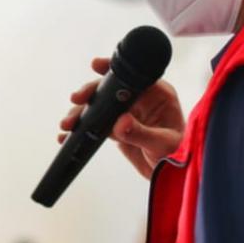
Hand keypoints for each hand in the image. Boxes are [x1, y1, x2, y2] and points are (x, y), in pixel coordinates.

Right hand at [59, 57, 184, 178]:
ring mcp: (127, 113)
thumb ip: (141, 133)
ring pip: (98, 106)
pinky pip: (95, 124)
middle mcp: (140, 100)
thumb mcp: (162, 144)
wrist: (171, 177)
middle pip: (109, 88)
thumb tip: (120, 123)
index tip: (96, 65)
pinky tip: (66, 136)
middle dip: (90, 93)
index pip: (133, 76)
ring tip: (67, 125)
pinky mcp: (116, 128)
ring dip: (80, 113)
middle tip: (76, 99)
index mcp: (157, 95)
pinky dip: (80, 129)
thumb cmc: (177, 156)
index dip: (113, 69)